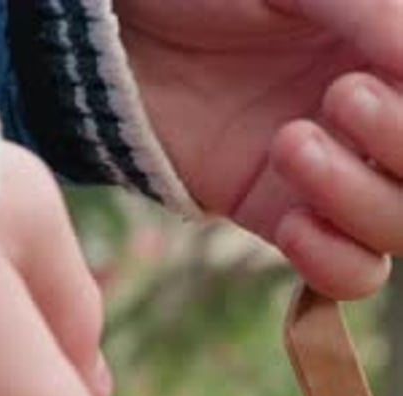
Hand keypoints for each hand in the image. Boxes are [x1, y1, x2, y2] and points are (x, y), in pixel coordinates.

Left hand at [117, 0, 402, 297]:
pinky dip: (332, 262)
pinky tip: (294, 224)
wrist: (118, 41)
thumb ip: (371, 14)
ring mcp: (334, 178)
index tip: (371, 75)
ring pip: (397, 232)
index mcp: (388, 54)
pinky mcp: (283, 220)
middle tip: (340, 97)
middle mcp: (374, 124)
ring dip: (358, 199)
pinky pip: (345, 274)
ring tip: (290, 144)